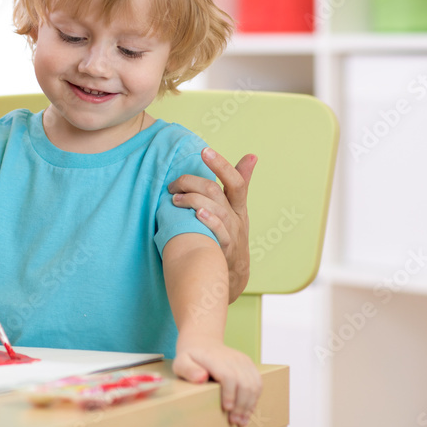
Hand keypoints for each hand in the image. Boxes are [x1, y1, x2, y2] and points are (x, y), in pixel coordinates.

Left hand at [169, 148, 256, 300]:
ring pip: (217, 210)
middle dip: (192, 182)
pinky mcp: (226, 250)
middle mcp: (237, 217)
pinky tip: (197, 213)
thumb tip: (252, 156)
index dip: (221, 165)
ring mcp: (233, 234)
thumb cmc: (232, 234)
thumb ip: (240, 183)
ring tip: (175, 198)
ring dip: (193, 200)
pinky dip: (209, 221)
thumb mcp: (237, 209)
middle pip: (217, 192)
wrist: (233, 275)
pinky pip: (219, 233)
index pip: (235, 181)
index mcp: (239, 205)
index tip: (205, 151)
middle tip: (174, 183)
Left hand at [172, 333, 261, 426]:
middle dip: (241, 405)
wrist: (202, 343)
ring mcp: (242, 360)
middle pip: (244, 383)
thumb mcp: (181, 362)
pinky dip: (255, 398)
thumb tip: (201, 378)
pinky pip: (258, 382)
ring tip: (242, 421)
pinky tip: (248, 411)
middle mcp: (232, 358)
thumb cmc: (190, 357)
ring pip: (254, 384)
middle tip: (235, 421)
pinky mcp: (249, 364)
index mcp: (215, 358)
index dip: (230, 394)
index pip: (229, 376)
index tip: (227, 408)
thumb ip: (188, 370)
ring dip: (250, 405)